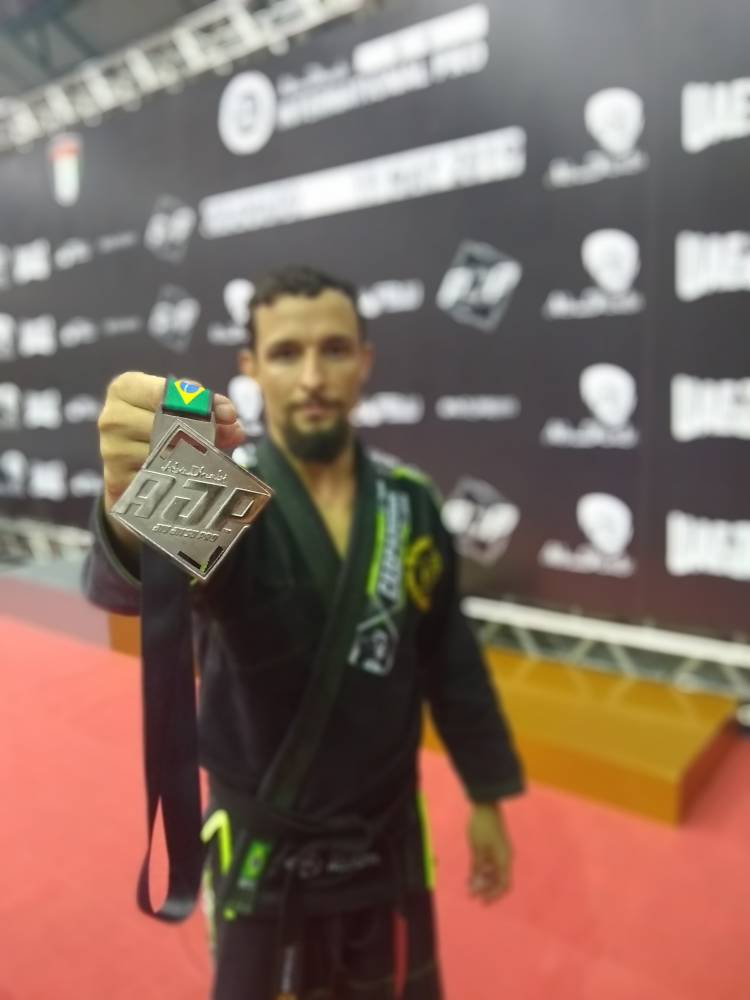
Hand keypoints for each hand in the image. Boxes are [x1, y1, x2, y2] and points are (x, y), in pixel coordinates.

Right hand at [98, 372, 245, 511]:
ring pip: (168, 454)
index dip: (202, 404)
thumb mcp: (181, 406)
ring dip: (192, 460)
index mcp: (125, 388)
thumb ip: (208, 407)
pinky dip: (177, 480)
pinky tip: (182, 477)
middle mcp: (112, 417)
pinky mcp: (116, 480)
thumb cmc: (160, 424)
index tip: (229, 415)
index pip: (168, 392)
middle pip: (170, 426)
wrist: (131, 462)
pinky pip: (159, 480)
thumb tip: (233, 424)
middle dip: (201, 435)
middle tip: (220, 443)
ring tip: (199, 460)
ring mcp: (111, 450)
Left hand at [467, 803, 512, 903]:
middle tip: (472, 895)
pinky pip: (487, 864)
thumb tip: (476, 886)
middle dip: (485, 889)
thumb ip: (477, 867)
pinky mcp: (492, 848)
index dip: (494, 895)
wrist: (485, 805)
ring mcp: (498, 853)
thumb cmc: (482, 826)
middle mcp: (503, 858)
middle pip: (497, 880)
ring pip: (492, 873)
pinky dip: (480, 871)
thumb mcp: (477, 849)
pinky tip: (470, 876)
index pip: (503, 884)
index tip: (482, 901)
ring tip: (469, 887)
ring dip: (481, 881)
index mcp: (504, 859)